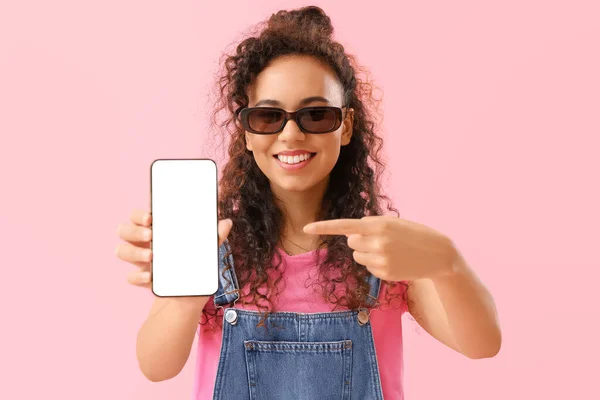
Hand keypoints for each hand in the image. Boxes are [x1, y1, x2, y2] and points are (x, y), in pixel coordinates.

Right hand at [115, 209, 232, 289]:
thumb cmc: (195, 271)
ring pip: (121, 250)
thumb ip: (214, 238)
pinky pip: (129, 276)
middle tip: (151, 236)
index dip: (139, 214)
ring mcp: (140, 262)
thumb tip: (227, 222)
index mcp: (160, 232)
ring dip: (133, 252)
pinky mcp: (140, 279)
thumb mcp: (206, 255)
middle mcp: (146, 244)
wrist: (187, 301)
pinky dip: (138, 277)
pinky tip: (151, 279)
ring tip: (151, 258)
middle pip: (125, 229)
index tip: (150, 218)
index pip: (140, 216)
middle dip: (134, 231)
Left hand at [303, 216, 456, 281]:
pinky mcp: (384, 273)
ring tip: (390, 250)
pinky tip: (394, 261)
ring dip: (368, 253)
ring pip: (358, 256)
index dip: (323, 227)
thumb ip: (371, 225)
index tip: (306, 228)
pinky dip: (377, 264)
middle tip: (379, 240)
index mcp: (378, 224)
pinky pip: (368, 267)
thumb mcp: (393, 223)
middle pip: (350, 242)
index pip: (345, 226)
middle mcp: (377, 241)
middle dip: (359, 241)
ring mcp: (380, 259)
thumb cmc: (414, 234)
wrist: (438, 254)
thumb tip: (350, 234)